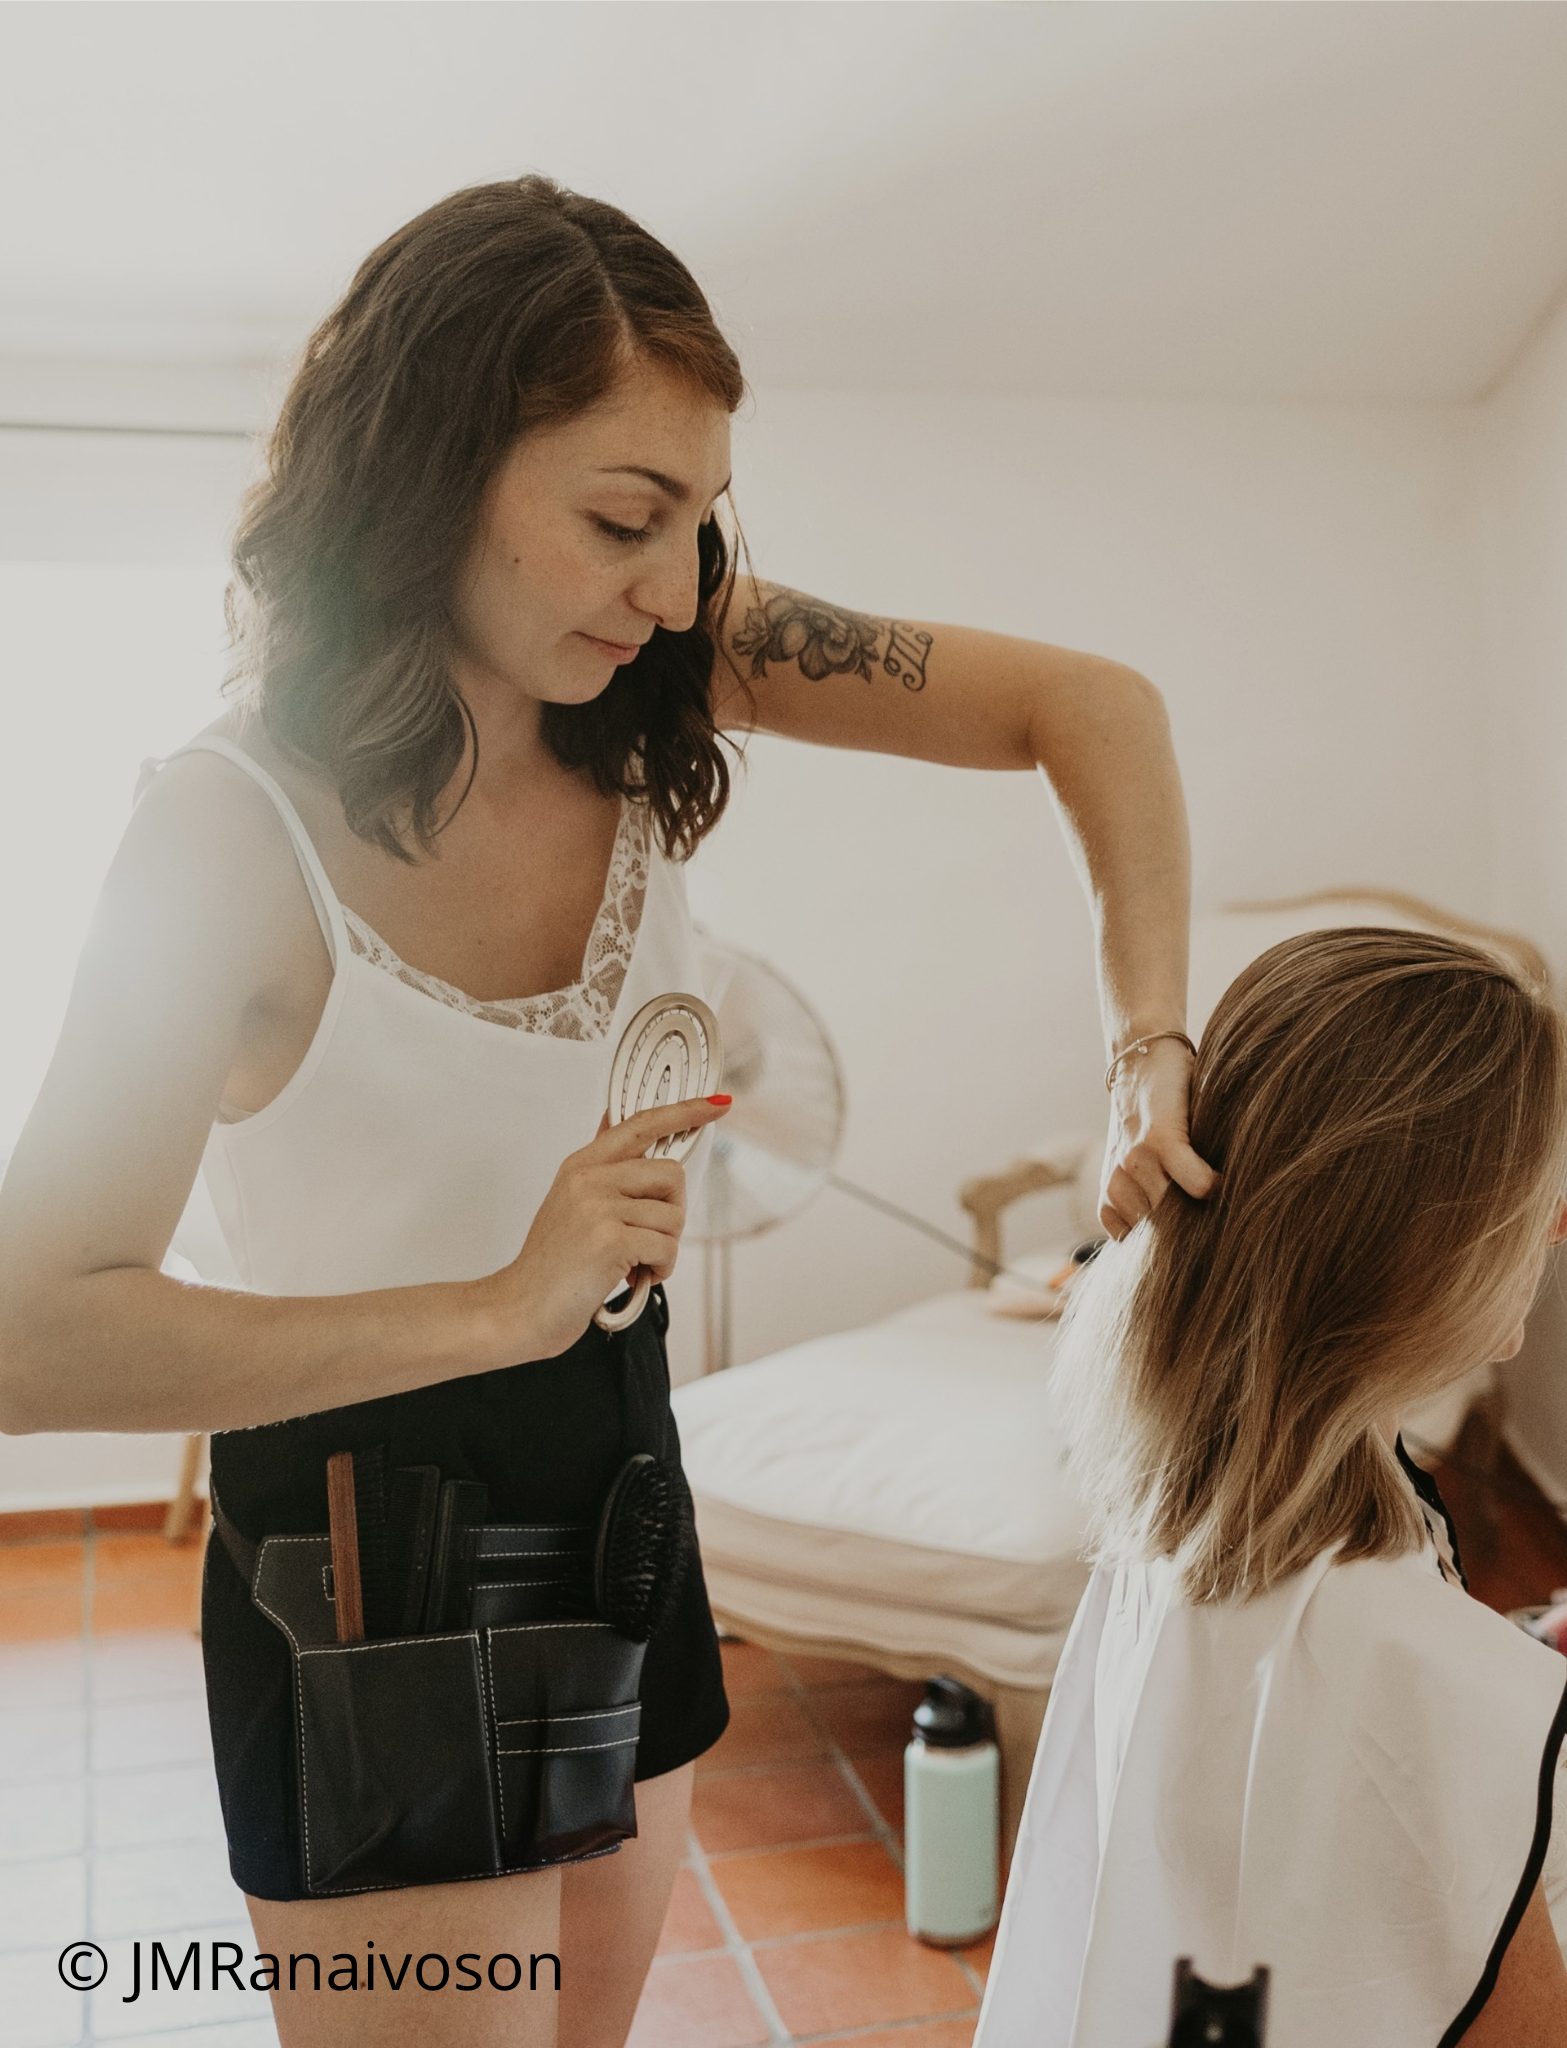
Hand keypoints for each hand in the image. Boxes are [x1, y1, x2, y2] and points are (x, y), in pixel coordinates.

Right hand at [491, 1095, 731, 1359]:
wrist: (520, 1309)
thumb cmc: (551, 1265)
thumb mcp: (569, 1203)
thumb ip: (603, 1172)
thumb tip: (624, 1130)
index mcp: (581, 1165)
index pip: (641, 1124)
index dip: (684, 1111)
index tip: (717, 1105)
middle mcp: (589, 1179)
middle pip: (672, 1174)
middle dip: (673, 1212)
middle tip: (650, 1237)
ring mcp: (598, 1207)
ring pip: (674, 1216)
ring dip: (665, 1248)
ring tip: (634, 1262)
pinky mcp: (610, 1239)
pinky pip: (667, 1247)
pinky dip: (661, 1269)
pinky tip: (634, 1276)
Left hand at [1098, 1036, 1216, 1240]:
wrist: (1142, 1062)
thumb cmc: (1153, 1121)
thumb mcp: (1142, 1168)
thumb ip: (1157, 1203)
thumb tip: (1196, 1247)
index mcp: (1113, 1199)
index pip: (1139, 1251)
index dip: (1170, 1255)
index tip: (1195, 1255)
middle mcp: (1119, 1185)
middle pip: (1162, 1234)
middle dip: (1189, 1236)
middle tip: (1216, 1229)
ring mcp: (1136, 1162)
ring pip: (1177, 1210)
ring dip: (1201, 1207)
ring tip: (1218, 1196)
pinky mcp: (1159, 1139)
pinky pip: (1192, 1180)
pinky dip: (1209, 1182)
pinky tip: (1219, 1178)